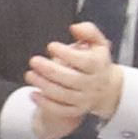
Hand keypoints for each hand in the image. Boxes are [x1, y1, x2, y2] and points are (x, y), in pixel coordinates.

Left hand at [23, 21, 126, 135]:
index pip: (84, 61)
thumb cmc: (98, 62)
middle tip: (34, 61)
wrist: (108, 89)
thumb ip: (88, 31)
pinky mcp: (77, 110)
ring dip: (43, 85)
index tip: (51, 46)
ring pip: (63, 95)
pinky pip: (61, 110)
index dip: (66, 53)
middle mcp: (93, 84)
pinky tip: (33, 94)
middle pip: (71, 79)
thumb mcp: (99, 44)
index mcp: (98, 66)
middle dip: (50, 70)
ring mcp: (85, 99)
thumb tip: (74, 27)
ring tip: (29, 75)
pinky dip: (45, 103)